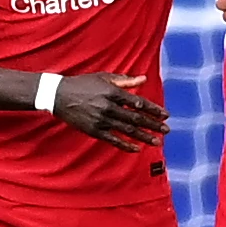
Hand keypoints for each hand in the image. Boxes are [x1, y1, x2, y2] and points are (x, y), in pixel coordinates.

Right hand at [52, 73, 170, 151]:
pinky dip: (126, 145)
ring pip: (127, 130)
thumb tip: (144, 79)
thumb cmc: (83, 84)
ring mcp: (101, 120)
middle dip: (153, 124)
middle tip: (167, 130)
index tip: (165, 115)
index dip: (153, 109)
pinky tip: (137, 149)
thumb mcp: (104, 77)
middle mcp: (109, 106)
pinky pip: (113, 140)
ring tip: (157, 141)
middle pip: (136, 118)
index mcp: (112, 91)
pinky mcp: (94, 131)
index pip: (139, 102)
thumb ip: (125, 81)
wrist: (58, 95)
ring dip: (144, 136)